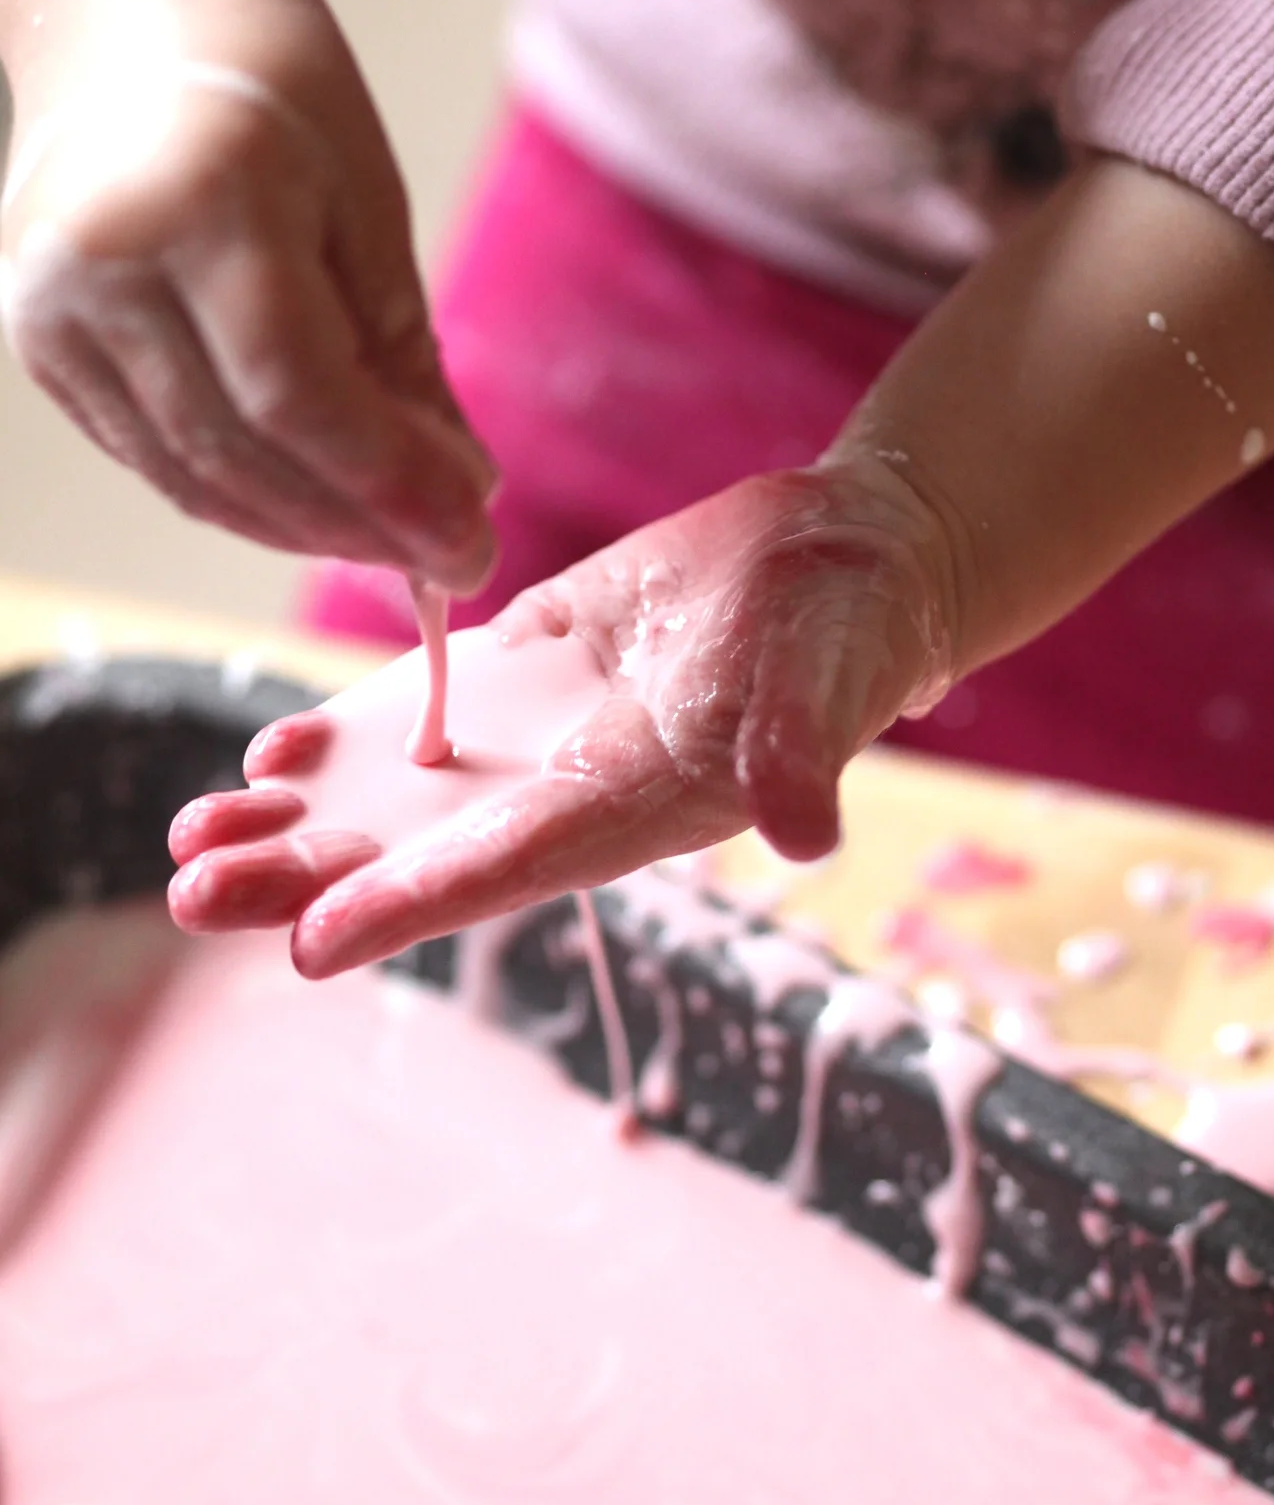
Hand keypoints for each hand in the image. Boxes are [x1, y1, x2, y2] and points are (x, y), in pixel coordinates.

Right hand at [0, 0, 496, 589]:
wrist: (131, 6)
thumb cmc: (275, 85)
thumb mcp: (368, 203)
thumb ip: (403, 357)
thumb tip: (458, 495)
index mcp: (200, 203)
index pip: (298, 394)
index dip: (391, 486)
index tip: (474, 545)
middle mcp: (104, 264)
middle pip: (244, 451)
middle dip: (363, 525)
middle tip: (456, 560)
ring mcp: (53, 312)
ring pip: (195, 475)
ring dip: (309, 530)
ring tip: (400, 544)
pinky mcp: (42, 349)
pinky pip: (156, 459)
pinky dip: (245, 500)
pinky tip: (320, 512)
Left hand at [167, 459, 959, 975]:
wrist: (847, 563)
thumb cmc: (853, 624)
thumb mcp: (839, 670)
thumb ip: (807, 745)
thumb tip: (810, 832)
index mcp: (632, 805)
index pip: (507, 865)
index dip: (411, 902)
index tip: (310, 940)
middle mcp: (566, 793)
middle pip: (415, 852)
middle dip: (305, 876)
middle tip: (193, 892)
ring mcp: (533, 739)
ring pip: (393, 797)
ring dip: (294, 822)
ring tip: (187, 839)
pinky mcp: (520, 676)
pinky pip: (410, 719)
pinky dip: (334, 740)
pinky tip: (262, 750)